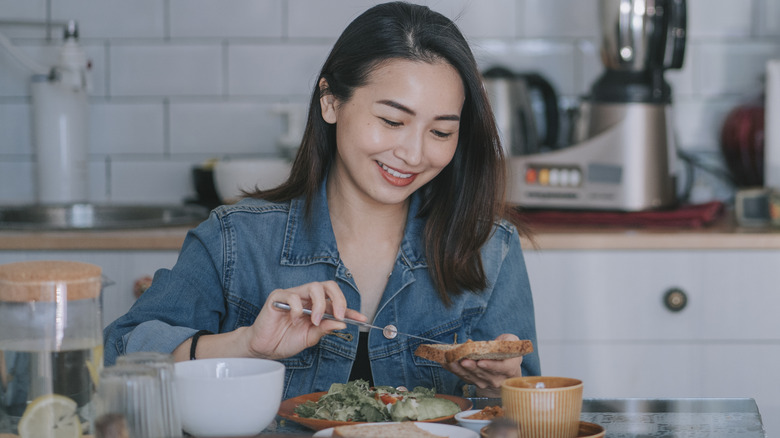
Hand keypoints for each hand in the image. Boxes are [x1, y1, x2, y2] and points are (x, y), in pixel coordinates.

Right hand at [244, 281, 366, 359]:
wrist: (264, 349)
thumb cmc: (285, 341)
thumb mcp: (310, 337)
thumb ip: (324, 329)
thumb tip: (342, 323)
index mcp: (315, 307)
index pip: (336, 302)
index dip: (350, 309)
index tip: (361, 319)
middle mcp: (306, 298)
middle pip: (328, 286)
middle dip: (338, 299)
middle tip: (338, 315)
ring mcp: (292, 296)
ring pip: (314, 286)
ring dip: (318, 304)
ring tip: (314, 320)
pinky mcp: (278, 297)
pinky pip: (292, 296)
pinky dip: (296, 308)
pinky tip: (293, 318)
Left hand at [441, 333, 523, 396]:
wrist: (505, 372)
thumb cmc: (507, 353)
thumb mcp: (511, 343)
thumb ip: (506, 341)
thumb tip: (494, 343)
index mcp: (509, 368)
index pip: (501, 368)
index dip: (491, 366)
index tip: (481, 362)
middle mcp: (497, 379)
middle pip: (483, 373)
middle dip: (471, 367)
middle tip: (463, 360)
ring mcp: (485, 383)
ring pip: (471, 376)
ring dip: (459, 369)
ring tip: (450, 361)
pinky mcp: (474, 382)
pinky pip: (463, 377)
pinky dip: (454, 370)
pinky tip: (445, 363)